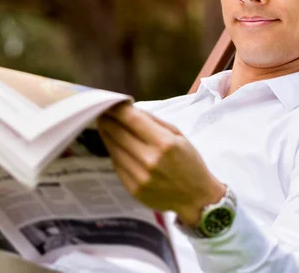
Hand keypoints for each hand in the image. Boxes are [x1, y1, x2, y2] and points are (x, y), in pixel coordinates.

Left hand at [98, 103, 225, 225]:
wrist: (196, 197)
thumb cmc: (190, 162)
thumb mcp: (178, 136)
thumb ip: (154, 122)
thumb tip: (130, 110)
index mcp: (165, 143)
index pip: (133, 120)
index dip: (118, 109)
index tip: (110, 102)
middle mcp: (150, 160)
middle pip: (118, 133)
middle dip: (108, 120)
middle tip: (102, 112)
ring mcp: (140, 177)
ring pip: (114, 149)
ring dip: (107, 135)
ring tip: (105, 126)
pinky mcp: (133, 189)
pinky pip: (117, 165)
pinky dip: (114, 152)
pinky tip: (115, 146)